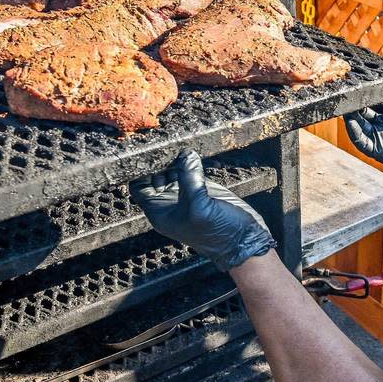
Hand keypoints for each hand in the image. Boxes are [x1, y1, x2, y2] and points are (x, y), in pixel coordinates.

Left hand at [130, 149, 276, 270]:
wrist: (245, 241)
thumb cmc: (218, 235)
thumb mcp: (199, 207)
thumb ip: (190, 180)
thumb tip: (186, 155)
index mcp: (160, 211)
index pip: (138, 186)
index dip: (139, 170)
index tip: (148, 153)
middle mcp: (169, 201)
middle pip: (154, 174)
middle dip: (157, 159)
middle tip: (165, 141)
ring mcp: (186, 193)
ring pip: (171, 169)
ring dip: (174, 156)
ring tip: (178, 140)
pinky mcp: (203, 187)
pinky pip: (191, 169)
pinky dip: (191, 159)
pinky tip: (194, 150)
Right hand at [344, 72, 382, 186]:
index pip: (378, 96)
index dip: (370, 87)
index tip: (362, 74)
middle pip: (365, 107)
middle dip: (355, 98)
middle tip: (347, 85)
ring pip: (360, 122)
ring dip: (350, 113)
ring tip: (343, 100)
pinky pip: (362, 141)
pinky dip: (354, 131)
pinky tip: (350, 120)